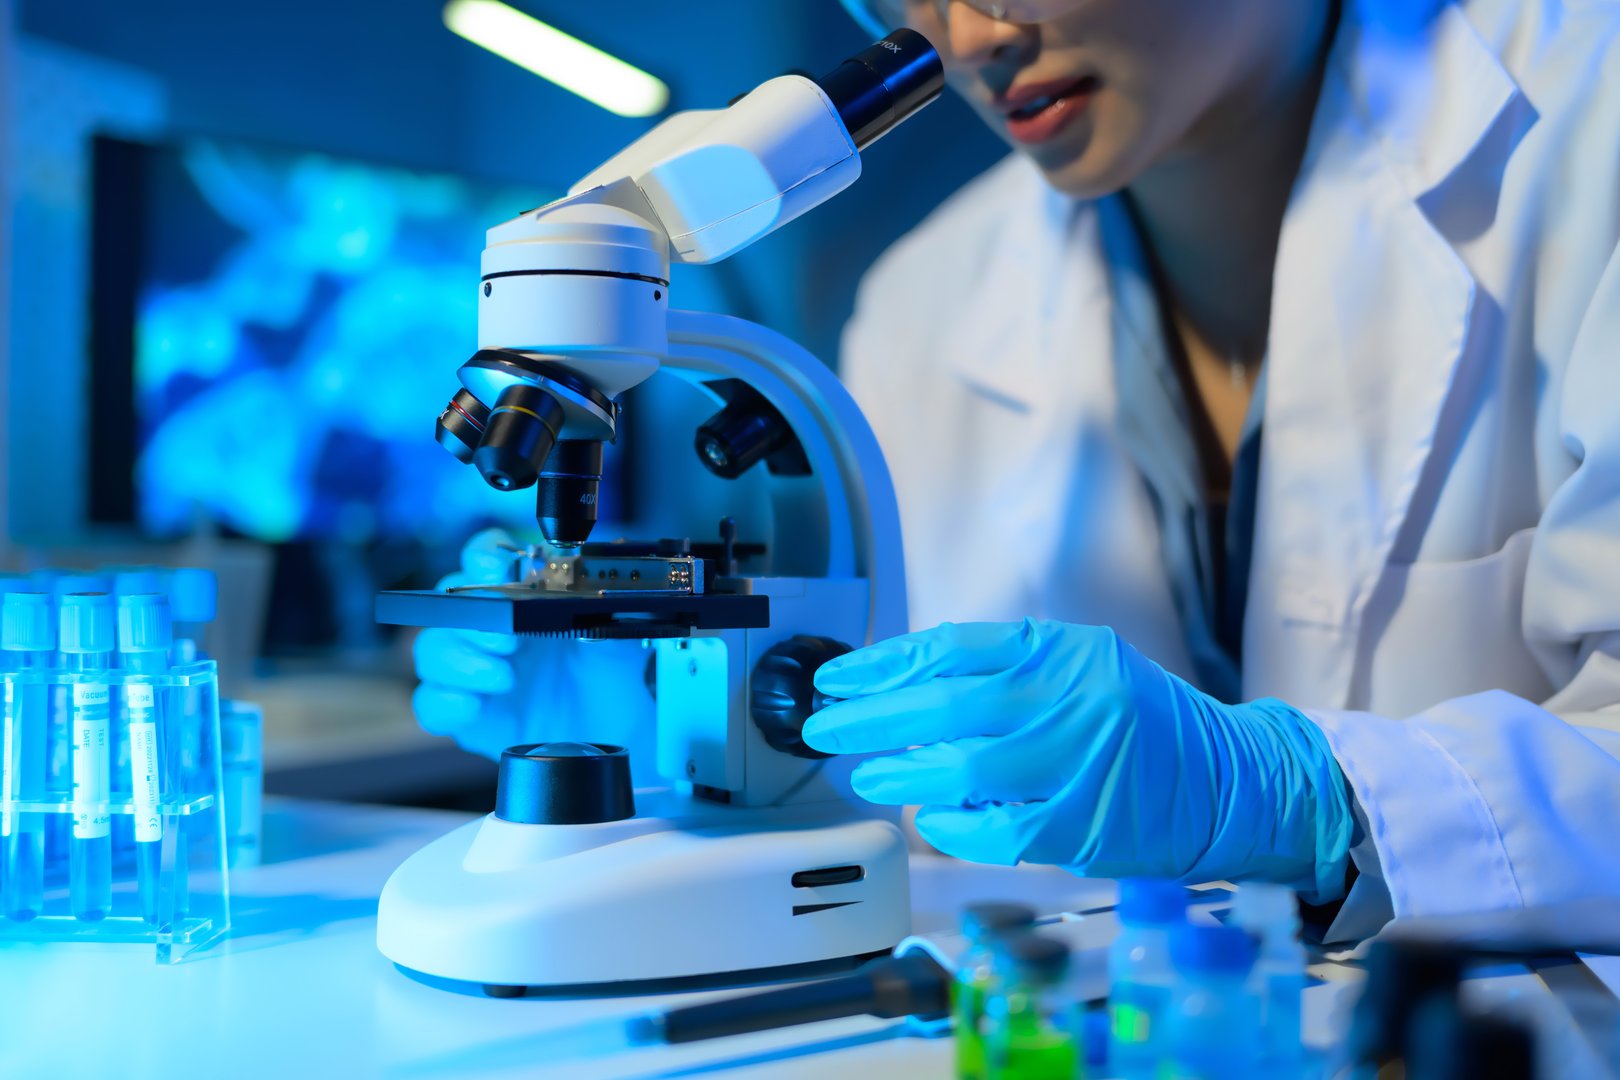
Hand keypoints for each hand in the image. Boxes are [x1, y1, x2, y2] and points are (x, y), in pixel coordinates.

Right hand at [412, 529, 655, 760]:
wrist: (613, 742)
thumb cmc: (611, 687)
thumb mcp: (620, 652)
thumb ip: (607, 626)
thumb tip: (595, 606)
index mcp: (525, 599)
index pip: (485, 558)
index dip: (483, 556)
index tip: (497, 568)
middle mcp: (492, 629)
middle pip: (449, 600)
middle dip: (474, 616)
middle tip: (510, 639)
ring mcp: (473, 670)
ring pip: (431, 649)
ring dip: (461, 659)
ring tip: (506, 677)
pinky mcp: (466, 713)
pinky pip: (430, 703)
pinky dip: (447, 702)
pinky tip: (476, 707)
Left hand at [802, 619, 1353, 900]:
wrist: (1229, 781)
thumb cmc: (1142, 722)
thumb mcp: (1083, 668)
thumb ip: (1006, 672)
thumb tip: (905, 687)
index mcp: (1064, 652)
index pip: (952, 648)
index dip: (884, 664)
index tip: (835, 678)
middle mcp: (1069, 700)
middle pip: (943, 706)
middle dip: (870, 718)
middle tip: (821, 728)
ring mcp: (1075, 766)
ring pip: (962, 769)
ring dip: (899, 773)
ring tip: (862, 775)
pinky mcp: (1081, 828)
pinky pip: (993, 830)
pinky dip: (951, 825)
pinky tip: (928, 819)